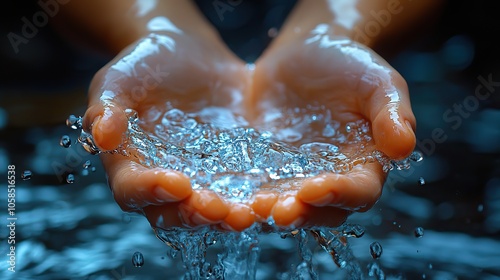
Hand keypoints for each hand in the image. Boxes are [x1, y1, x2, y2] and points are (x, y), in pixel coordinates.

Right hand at [82, 32, 254, 229]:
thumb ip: (107, 105)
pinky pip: (242, 191)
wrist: (186, 53)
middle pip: (173, 212)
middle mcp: (164, 182)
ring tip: (248, 214)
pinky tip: (273, 197)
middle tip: (218, 209)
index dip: (151, 191)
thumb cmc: (145, 65)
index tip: (177, 183)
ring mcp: (200, 179)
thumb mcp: (119, 78)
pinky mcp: (231, 170)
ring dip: (227, 217)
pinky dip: (255, 199)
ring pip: (210, 210)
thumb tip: (102, 134)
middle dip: (195, 215)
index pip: (132, 189)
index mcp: (130, 165)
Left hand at [247, 26, 416, 227]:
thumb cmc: (349, 64)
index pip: (359, 191)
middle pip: (321, 209)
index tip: (316, 188)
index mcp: (364, 163)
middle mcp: (331, 177)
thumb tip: (404, 147)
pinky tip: (231, 194)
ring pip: (287, 204)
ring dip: (271, 211)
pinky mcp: (266, 165)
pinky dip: (246, 194)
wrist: (306, 52)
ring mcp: (296, 174)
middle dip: (302, 214)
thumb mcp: (378, 82)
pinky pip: (257, 185)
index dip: (340, 195)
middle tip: (280, 213)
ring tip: (253, 209)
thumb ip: (392, 113)